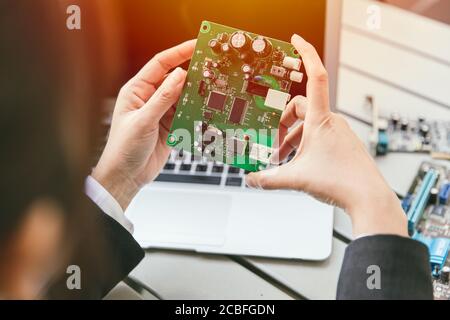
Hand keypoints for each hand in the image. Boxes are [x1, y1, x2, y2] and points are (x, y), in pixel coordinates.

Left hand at [93, 40, 195, 209]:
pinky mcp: (170, 126)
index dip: (179, 53)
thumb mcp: (143, 121)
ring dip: (196, 94)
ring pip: (183, 97)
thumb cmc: (123, 149)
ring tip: (212, 88)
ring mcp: (161, 112)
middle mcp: (149, 98)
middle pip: (175, 79)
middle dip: (192, 73)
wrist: (126, 177)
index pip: (160, 64)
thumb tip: (179, 75)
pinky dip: (196, 111)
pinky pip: (186, 113)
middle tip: (212, 67)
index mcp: (136, 91)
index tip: (196, 45)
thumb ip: (162, 98)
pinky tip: (205, 109)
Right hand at [246, 35, 406, 237]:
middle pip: (300, 107)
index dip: (306, 53)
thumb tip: (251, 179)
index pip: (315, 76)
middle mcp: (331, 121)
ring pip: (308, 125)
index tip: (296, 40)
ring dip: (291, 138)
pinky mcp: (342, 143)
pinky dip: (303, 145)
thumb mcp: (295, 178)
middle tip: (271, 141)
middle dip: (282, 123)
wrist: (368, 197)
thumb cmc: (340, 182)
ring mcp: (339, 132)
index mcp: (321, 120)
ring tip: (281, 159)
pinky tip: (297, 164)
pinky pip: (318, 135)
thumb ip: (268, 178)